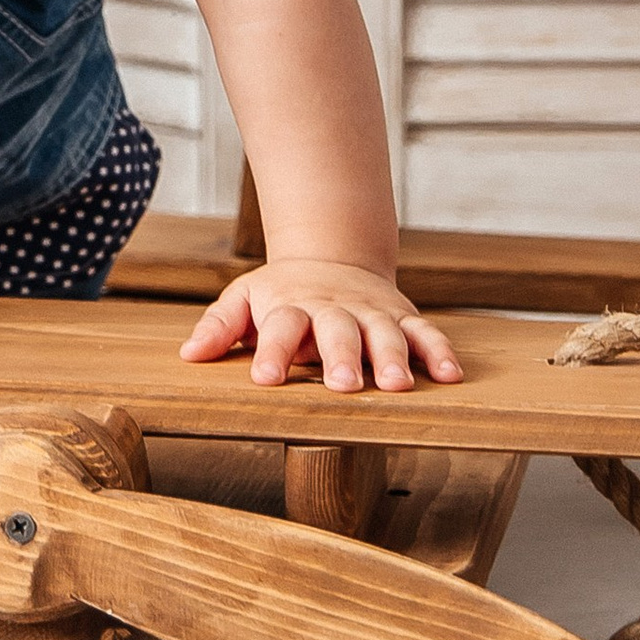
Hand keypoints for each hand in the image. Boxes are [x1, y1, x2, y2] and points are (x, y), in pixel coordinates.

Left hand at [179, 261, 462, 393]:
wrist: (330, 254)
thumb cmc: (281, 292)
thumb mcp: (244, 299)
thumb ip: (219, 326)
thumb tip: (188, 355)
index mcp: (291, 306)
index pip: (280, 328)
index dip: (272, 352)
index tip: (264, 378)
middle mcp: (333, 309)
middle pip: (338, 331)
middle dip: (341, 357)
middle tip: (342, 385)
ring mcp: (371, 312)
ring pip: (385, 333)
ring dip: (393, 357)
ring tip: (396, 385)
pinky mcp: (401, 316)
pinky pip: (425, 332)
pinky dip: (440, 351)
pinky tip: (451, 375)